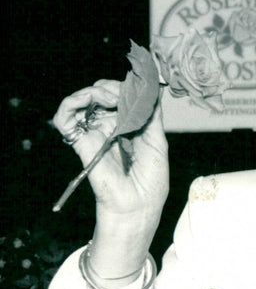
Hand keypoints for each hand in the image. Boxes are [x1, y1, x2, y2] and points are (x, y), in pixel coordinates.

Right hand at [52, 79, 168, 235]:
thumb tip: (151, 91)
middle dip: (112, 87)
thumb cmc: (150, 181)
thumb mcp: (157, 141)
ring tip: (107, 95)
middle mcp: (109, 128)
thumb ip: (152, 116)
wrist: (137, 206)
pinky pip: (65, 117)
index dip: (126, 87)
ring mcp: (94, 134)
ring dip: (94, 91)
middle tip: (121, 91)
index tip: (137, 82)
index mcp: (128, 127)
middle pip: (103, 94)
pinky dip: (71, 103)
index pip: (122, 97)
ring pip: (84, 100)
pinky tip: (88, 100)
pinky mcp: (80, 142)